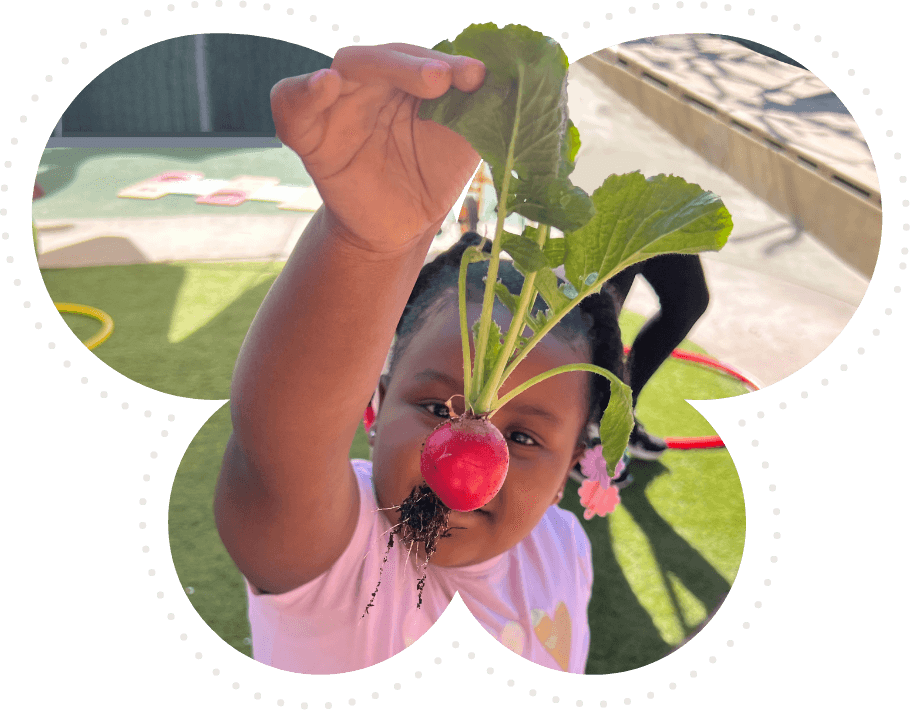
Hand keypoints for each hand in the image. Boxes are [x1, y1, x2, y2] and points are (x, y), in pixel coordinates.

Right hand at [270, 43, 485, 252]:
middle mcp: (372, 84)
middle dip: (417, 64)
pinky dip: (303, 90)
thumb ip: (484, 109)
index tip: (479, 76)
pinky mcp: (310, 135)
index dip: (451, 63)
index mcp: (408, 79)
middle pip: (387, 56)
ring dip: (380, 67)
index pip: (425, 58)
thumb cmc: (431, 176)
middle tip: (445, 78)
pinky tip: (324, 85)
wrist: (402, 227)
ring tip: (416, 79)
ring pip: (348, 66)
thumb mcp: (465, 142)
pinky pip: (291, 102)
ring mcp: (338, 105)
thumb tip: (511, 79)